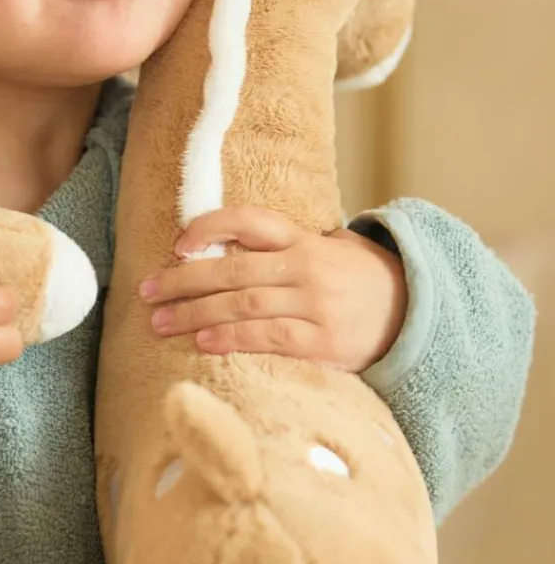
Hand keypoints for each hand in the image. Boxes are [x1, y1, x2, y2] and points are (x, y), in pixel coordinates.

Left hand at [139, 206, 407, 371]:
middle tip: (146, 292)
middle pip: (233, 269)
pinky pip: (269, 338)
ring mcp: (315, 304)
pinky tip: (203, 343)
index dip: (211, 227)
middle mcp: (307, 267)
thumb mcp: (329, 250)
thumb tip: (222, 245)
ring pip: (243, 305)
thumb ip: (283, 247)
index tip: (178, 243)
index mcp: (304, 240)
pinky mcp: (323, 342)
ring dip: (196, 314)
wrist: (416, 315)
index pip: (250, 221)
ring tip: (160, 322)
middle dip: (183, 281)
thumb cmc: (358, 282)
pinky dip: (232, 339)